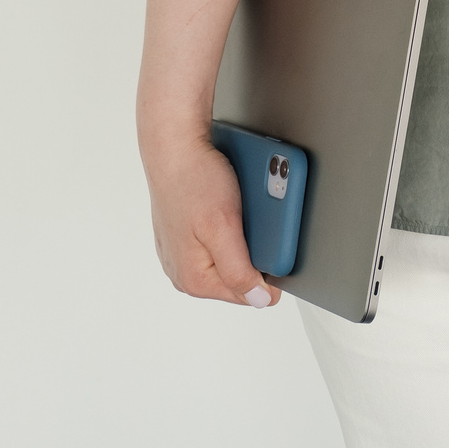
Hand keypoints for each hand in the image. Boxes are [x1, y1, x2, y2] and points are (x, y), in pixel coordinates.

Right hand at [141, 124, 279, 309]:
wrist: (174, 147)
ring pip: (229, 257)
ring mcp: (182, 255)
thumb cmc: (194, 180)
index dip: (269, 271)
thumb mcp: (224, 227)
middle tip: (254, 220)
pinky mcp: (184, 237)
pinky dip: (229, 227)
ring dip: (242, 238)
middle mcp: (184, 273)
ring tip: (240, 209)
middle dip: (254, 252)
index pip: (249, 295)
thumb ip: (239, 270)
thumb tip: (259, 300)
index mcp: (195, 280)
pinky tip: (230, 207)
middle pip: (238, 277)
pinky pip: (218, 241)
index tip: (275, 245)